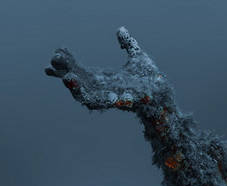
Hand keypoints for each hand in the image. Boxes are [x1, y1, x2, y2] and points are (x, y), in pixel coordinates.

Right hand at [45, 27, 163, 110]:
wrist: (164, 93)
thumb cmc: (151, 79)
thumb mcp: (138, 58)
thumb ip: (128, 45)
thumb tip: (121, 29)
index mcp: (103, 78)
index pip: (79, 70)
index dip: (66, 63)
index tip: (57, 52)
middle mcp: (103, 89)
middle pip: (77, 83)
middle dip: (63, 73)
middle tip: (52, 63)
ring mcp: (109, 97)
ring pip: (85, 96)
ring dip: (74, 87)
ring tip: (67, 77)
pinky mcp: (117, 104)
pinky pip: (102, 103)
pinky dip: (95, 96)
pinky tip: (84, 86)